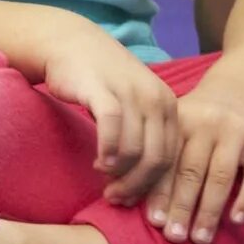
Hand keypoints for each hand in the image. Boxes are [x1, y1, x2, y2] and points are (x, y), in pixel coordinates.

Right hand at [36, 20, 180, 205]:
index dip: (155, 185)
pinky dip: (108, 152)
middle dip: (137, 186)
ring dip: (120, 174)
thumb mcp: (134, 104)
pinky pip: (111, 129)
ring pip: (135, 149)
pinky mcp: (103, 90)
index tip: (135, 200)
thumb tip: (144, 183)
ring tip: (104, 179)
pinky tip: (99, 163)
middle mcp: (156, 98)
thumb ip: (145, 135)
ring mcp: (130, 93)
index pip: (172, 157)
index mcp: (169, 104)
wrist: (71, 43)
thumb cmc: (102, 80)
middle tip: (117, 198)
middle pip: (156, 158)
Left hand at [149, 79, 243, 243]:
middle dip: (181, 207)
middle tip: (174, 237)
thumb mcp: (173, 129)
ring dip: (209, 210)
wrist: (239, 92)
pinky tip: (236, 220)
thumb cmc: (196, 124)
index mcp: (177, 120)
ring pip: (221, 176)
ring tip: (200, 238)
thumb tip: (118, 197)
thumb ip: (152, 160)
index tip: (153, 221)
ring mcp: (235, 130)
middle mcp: (205, 123)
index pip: (165, 161)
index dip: (157, 192)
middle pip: (191, 171)